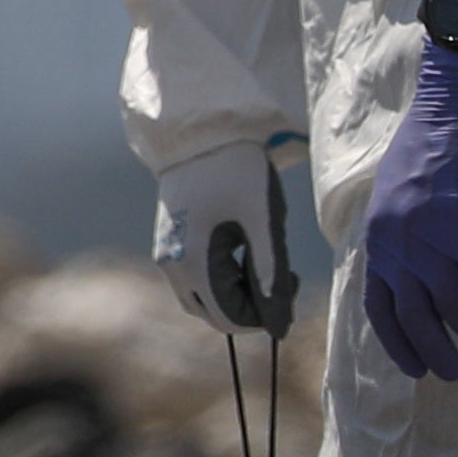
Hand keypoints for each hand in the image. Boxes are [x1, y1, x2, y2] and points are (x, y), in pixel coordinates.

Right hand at [150, 143, 298, 337]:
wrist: (201, 133)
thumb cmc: (237, 172)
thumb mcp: (263, 222)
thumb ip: (270, 274)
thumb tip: (280, 323)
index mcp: (192, 262)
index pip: (228, 319)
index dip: (264, 317)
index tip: (289, 286)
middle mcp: (172, 266)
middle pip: (212, 314)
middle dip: (251, 307)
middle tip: (282, 276)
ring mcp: (168, 255)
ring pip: (203, 299)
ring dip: (237, 294)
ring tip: (265, 262)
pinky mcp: (172, 243)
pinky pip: (196, 280)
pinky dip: (224, 279)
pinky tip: (245, 251)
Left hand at [355, 47, 457, 382]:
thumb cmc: (436, 138)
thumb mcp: (400, 188)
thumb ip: (403, 230)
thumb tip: (416, 267)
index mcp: (379, 234)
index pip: (379, 305)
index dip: (396, 341)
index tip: (413, 365)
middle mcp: (402, 246)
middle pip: (416, 319)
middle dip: (433, 352)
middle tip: (450, 373)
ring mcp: (439, 242)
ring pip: (456, 312)